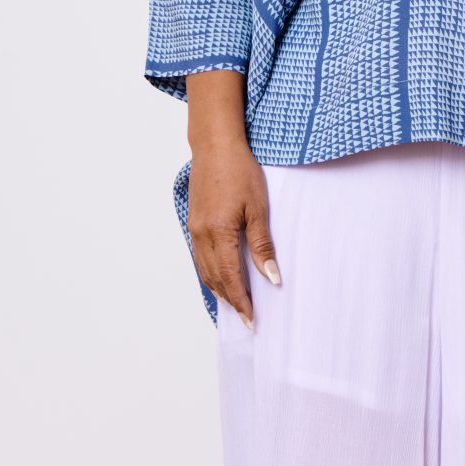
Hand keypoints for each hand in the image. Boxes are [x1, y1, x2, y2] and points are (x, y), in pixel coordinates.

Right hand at [186, 136, 279, 326]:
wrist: (215, 145)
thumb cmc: (240, 170)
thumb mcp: (258, 207)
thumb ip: (262, 244)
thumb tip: (271, 276)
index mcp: (218, 233)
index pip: (230, 278)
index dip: (241, 301)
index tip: (251, 320)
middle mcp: (201, 234)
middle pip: (215, 279)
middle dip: (231, 301)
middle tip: (246, 320)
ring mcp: (194, 228)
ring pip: (205, 270)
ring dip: (219, 289)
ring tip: (235, 304)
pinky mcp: (194, 222)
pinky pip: (200, 257)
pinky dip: (211, 273)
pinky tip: (221, 278)